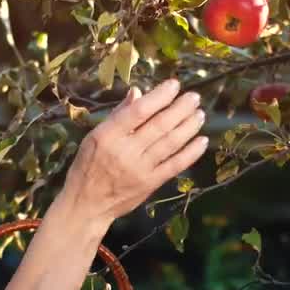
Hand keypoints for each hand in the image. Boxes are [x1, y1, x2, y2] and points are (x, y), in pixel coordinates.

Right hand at [60, 80, 208, 225]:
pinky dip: (191, 153)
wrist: (86, 204)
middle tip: (194, 97)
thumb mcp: (95, 136)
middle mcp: (125, 151)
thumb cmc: (88, 165)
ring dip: (188, 127)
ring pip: (170, 143)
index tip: (175, 85)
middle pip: (159, 125)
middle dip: (180, 109)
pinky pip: (175, 165)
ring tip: (200, 114)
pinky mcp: (150, 184)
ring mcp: (140, 169)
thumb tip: (138, 92)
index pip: (138, 111)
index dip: (159, 96)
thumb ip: (118, 114)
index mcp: (108, 135)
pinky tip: (202, 141)